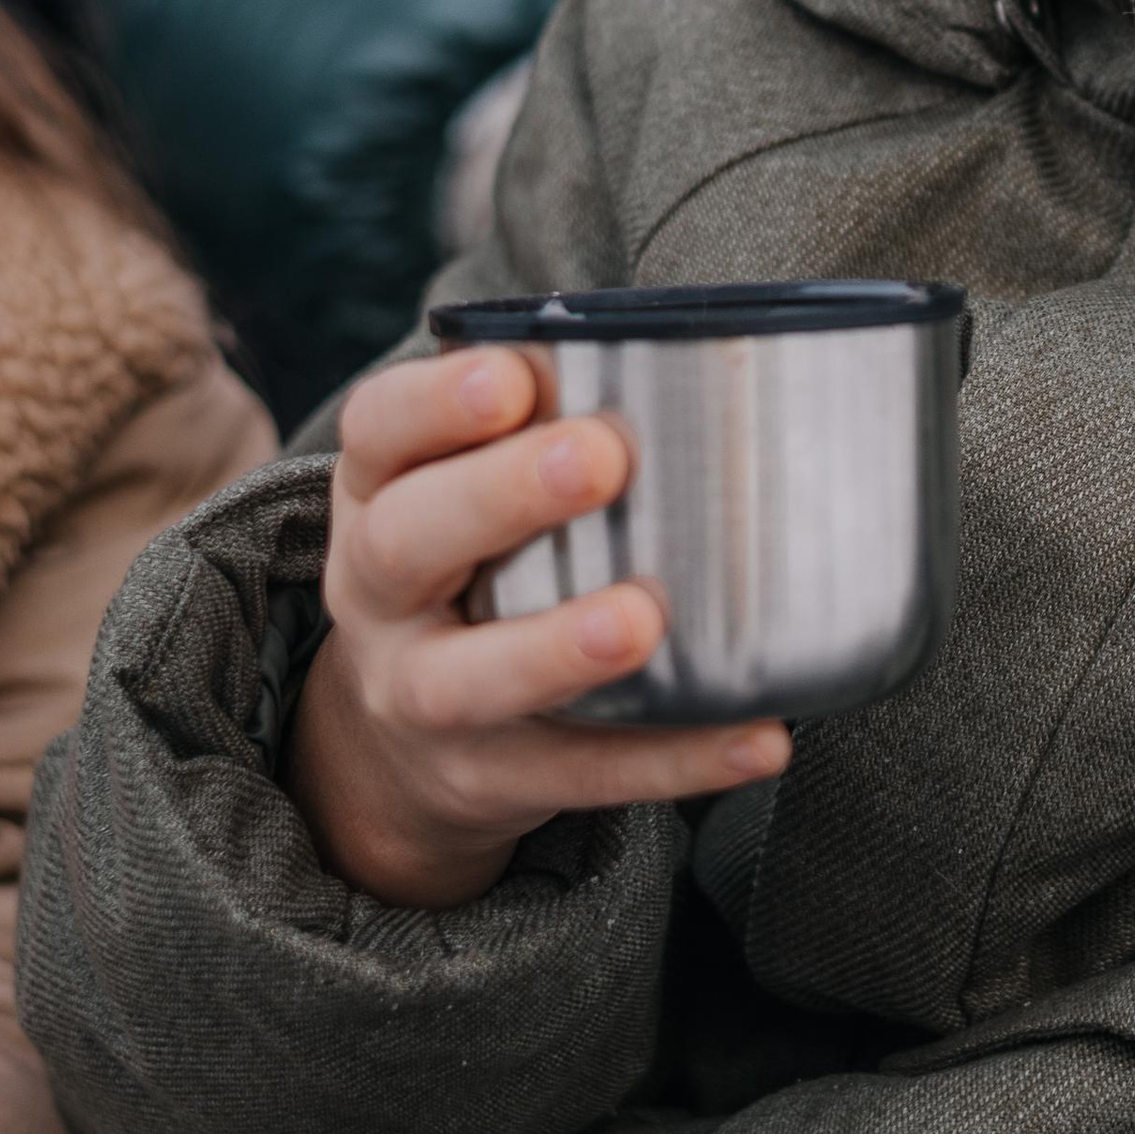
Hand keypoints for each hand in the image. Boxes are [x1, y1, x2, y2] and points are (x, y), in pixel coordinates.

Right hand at [288, 346, 789, 908]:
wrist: (395, 751)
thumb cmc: (474, 571)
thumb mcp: (461, 491)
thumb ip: (547, 428)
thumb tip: (715, 353)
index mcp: (379, 494)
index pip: (378, 432)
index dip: (434, 403)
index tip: (513, 378)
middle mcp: (380, 593)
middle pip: (406, 541)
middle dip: (498, 496)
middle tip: (598, 457)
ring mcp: (421, 698)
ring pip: (467, 681)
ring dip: (556, 647)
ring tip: (642, 619)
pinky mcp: (486, 780)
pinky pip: (579, 775)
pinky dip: (673, 761)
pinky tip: (756, 737)